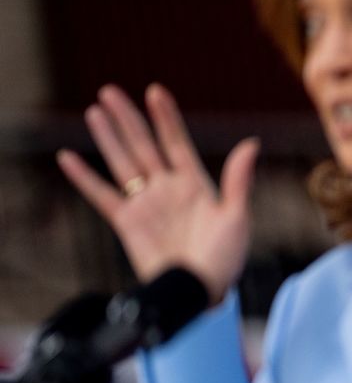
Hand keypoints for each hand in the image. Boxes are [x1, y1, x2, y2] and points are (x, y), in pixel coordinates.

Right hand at [56, 83, 257, 304]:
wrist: (199, 291)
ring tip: (95, 111)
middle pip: (144, 145)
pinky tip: (68, 157)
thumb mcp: (237, 217)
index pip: (176, 142)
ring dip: (108, 137)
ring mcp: (146, 204)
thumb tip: (252, 143)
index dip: (166, 117)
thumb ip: (238, 180)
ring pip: (122, 163)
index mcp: (196, 184)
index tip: (155, 91)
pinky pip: (101, 194)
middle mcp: (168, 189)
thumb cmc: (225, 258)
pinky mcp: (126, 222)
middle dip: (128, 118)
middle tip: (109, 91)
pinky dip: (84, 177)